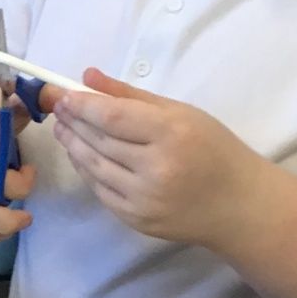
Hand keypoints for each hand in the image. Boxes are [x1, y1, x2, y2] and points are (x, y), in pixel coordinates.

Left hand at [44, 67, 264, 248]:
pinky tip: (80, 155)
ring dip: (73, 146)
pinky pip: (101, 191)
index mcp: (171, 134)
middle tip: (57, 108)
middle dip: (72, 122)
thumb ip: (131, 95)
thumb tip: (88, 77)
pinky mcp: (137, 220)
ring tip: (62, 129)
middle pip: (99, 141)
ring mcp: (144, 199)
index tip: (63, 95)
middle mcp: (155, 169)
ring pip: (94, 167)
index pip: (112, 118)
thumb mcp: (181, 113)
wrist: (239, 206)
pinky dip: (87, 171)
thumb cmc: (214, 150)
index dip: (82, 106)